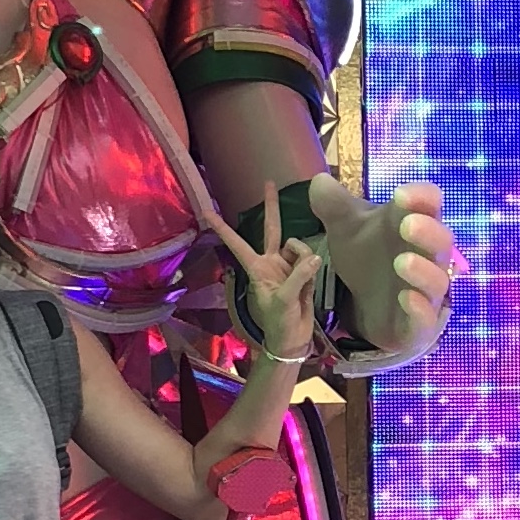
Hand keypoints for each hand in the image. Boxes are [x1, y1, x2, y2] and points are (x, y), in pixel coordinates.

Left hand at [204, 186, 323, 364]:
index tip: (206, 211)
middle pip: (271, 228)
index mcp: (256, 268)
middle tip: (269, 182)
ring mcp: (288, 265)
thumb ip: (298, 276)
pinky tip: (309, 286)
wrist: (293, 338)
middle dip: (271, 206)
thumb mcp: (284, 300)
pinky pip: (311, 260)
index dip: (223, 227)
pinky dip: (312, 270)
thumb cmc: (278, 322)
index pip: (237, 243)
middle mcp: (271, 261)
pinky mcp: (304, 272)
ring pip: (298, 246)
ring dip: (304, 260)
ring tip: (303, 282)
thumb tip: (313, 257)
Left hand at [303, 172, 456, 357]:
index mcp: (413, 225)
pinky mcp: (420, 322)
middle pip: (441, 240)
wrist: (367, 307)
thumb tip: (319, 181)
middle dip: (427, 232)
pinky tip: (405, 298)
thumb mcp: (346, 229)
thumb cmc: (366, 259)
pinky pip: (428, 317)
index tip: (400, 194)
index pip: (430, 203)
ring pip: (437, 279)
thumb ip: (332, 205)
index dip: (421, 196)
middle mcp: (427, 257)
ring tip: (401, 262)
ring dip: (423, 270)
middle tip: (407, 225)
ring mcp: (427, 291)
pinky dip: (419, 308)